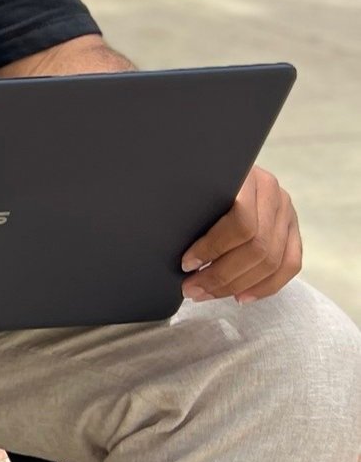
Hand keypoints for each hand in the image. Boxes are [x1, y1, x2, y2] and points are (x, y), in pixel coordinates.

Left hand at [182, 165, 302, 302]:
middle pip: (257, 247)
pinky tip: (242, 296)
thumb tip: (169, 245)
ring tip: (207, 294)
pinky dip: (266, 286)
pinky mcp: (293, 229)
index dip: (212, 249)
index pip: (241, 224)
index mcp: (248, 179)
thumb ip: (189, 207)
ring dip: (238, 285)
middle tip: (192, 290)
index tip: (186, 264)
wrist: (222, 165)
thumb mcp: (191, 185)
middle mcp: (273, 194)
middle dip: (221, 276)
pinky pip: (290, 264)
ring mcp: (287, 211)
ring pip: (273, 261)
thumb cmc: (198, 181)